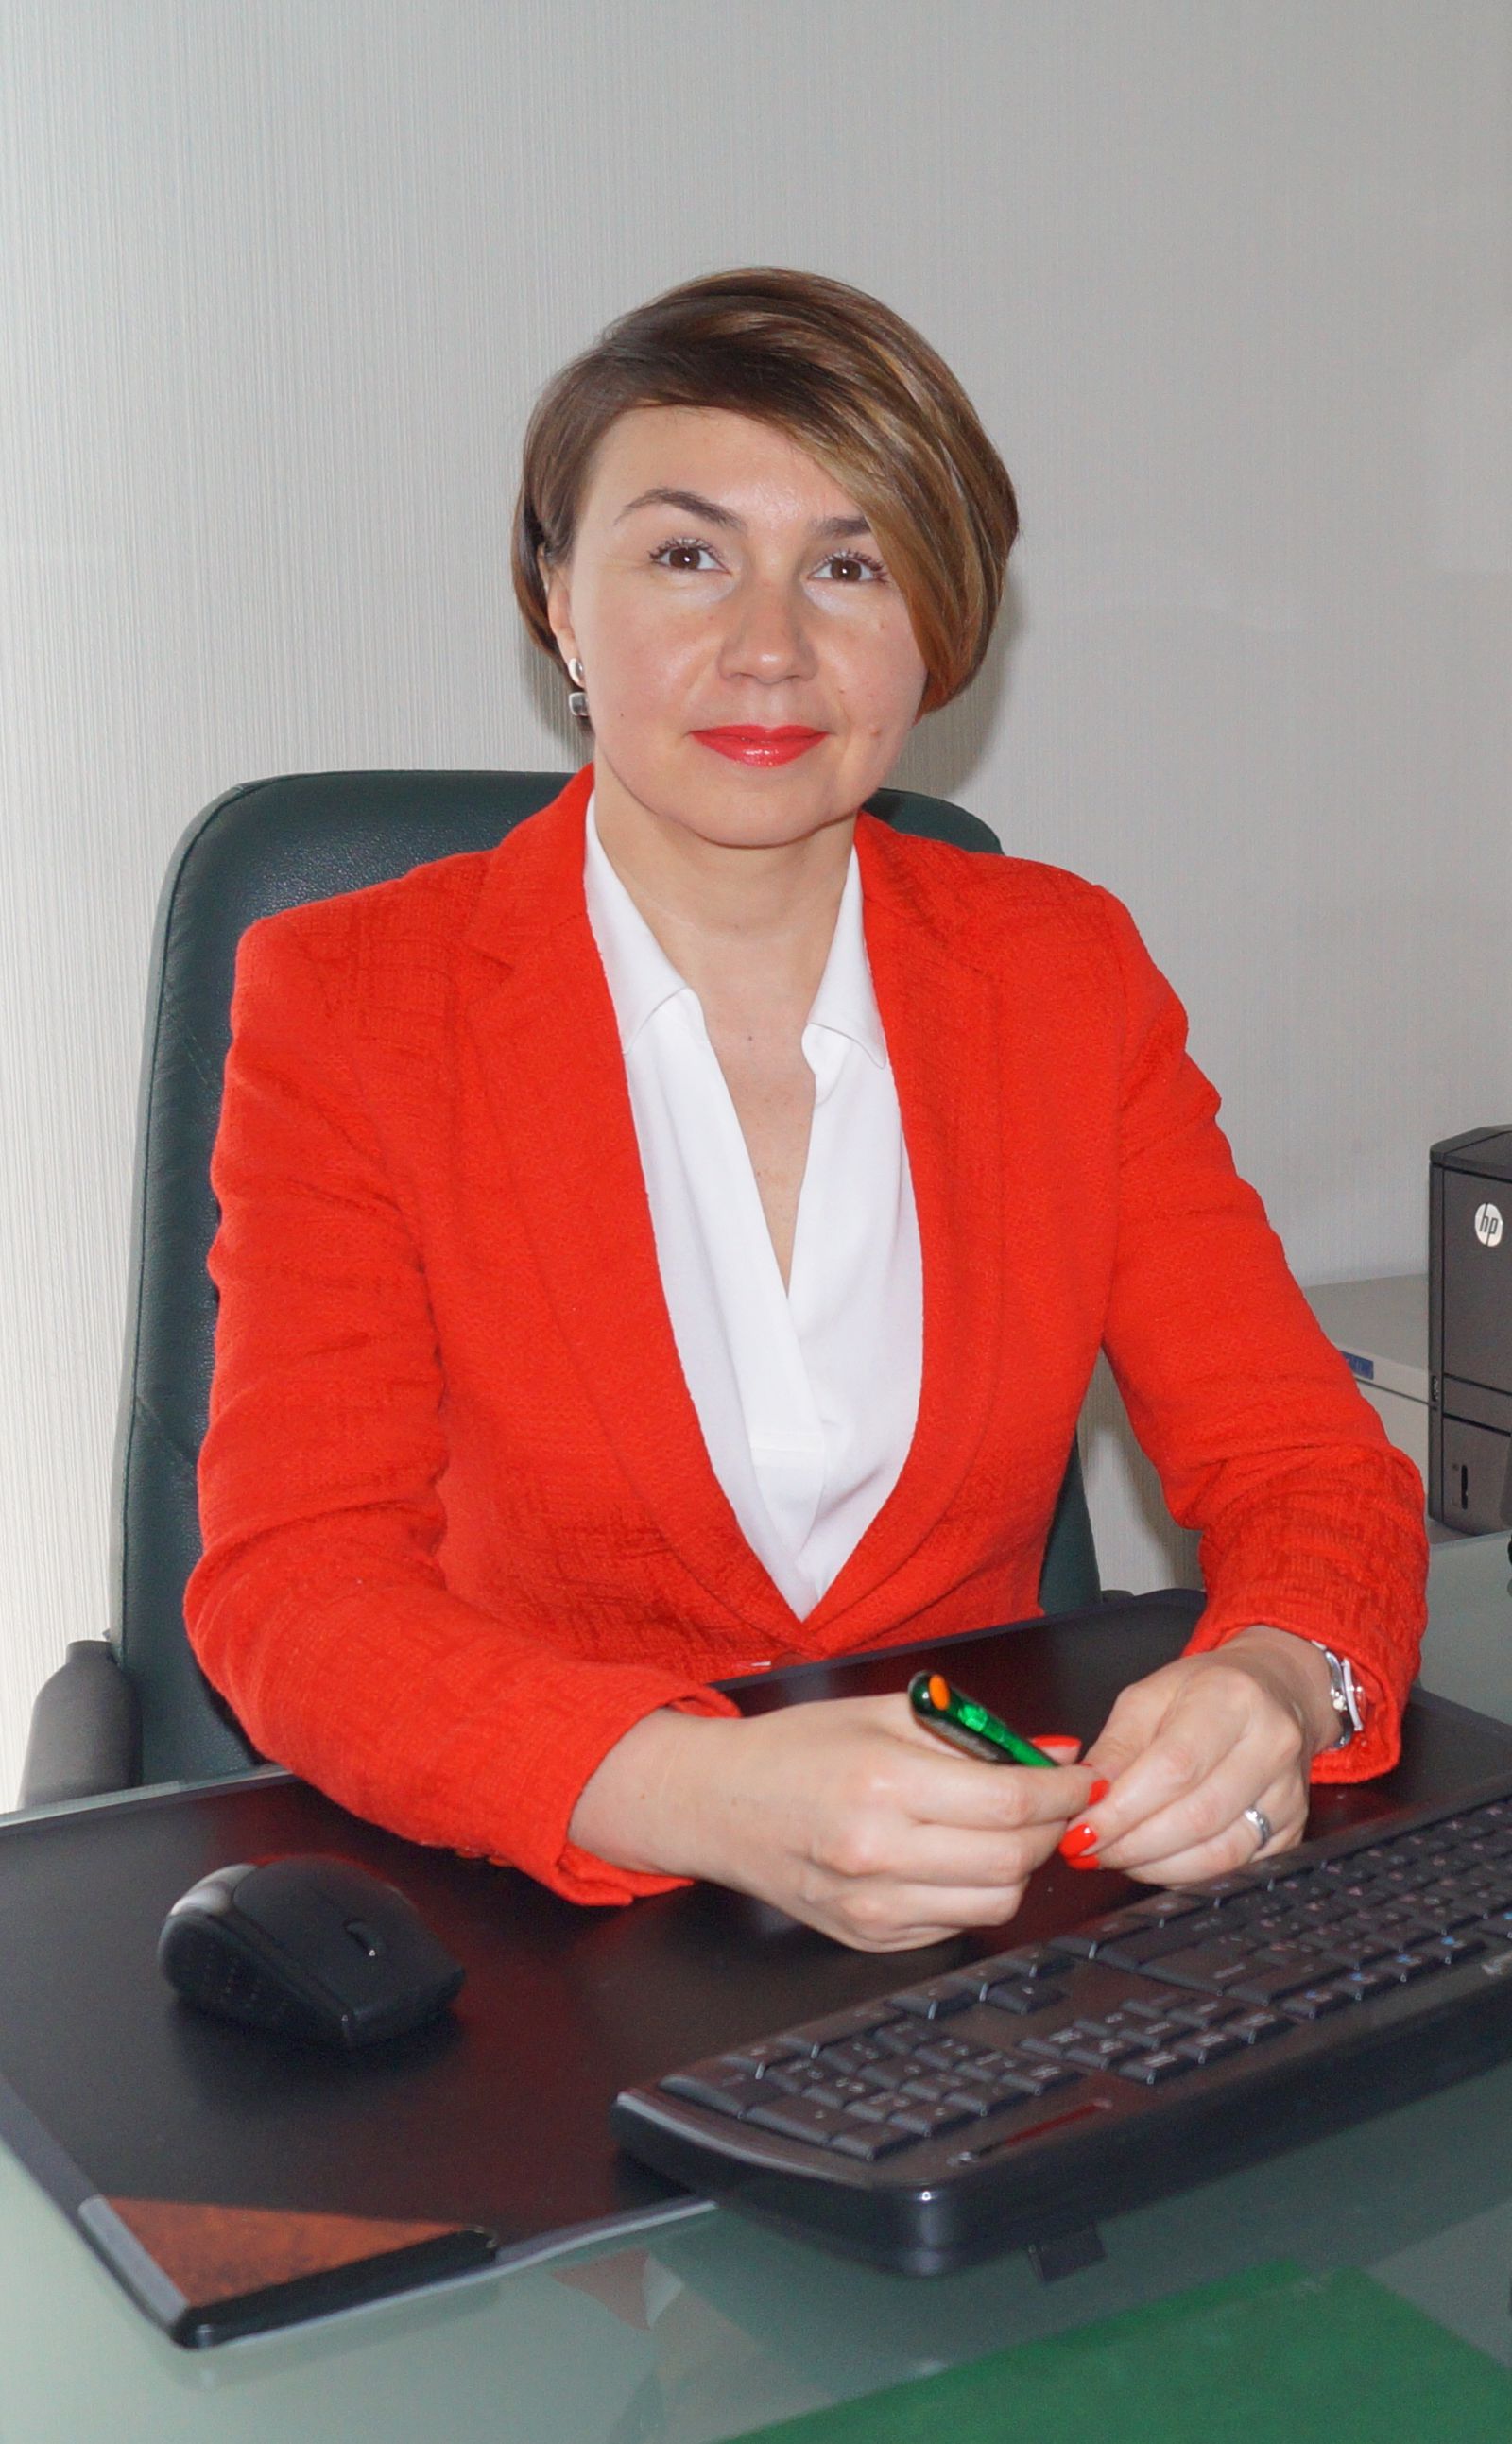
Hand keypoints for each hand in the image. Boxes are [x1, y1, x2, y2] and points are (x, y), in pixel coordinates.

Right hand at [568, 1696, 1096, 1950]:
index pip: (1010, 1803)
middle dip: (1053, 1828)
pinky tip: (957, 1858)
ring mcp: (872, 1907)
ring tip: (1005, 1830)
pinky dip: (974, 1893)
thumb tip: (1052, 1754)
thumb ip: (972, 1735)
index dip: (1064, 1792)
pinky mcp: (870, 1938)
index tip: (1084, 1779)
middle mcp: (878, 1854)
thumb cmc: (794, 1749)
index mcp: (883, 1784)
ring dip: (1020, 1866)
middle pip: (1013, 1859)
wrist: (717, 1803)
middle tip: (1055, 1803)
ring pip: (995, 1903)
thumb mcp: (883, 1715)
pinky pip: (955, 1924)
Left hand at [1064, 1627, 1337, 1884]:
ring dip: (1155, 1865)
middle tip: (1090, 1849)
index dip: (1123, 1809)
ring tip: (1117, 1855)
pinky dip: (1185, 1874)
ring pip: (1219, 1853)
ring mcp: (1289, 1793)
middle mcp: (1272, 1746)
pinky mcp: (1292, 1830)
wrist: (1275, 1692)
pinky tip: (1155, 1861)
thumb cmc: (1205, 1692)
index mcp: (1232, 1699)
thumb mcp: (1148, 1696)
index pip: (1174, 1768)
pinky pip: (1235, 1869)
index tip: (1082, 1829)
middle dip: (1132, 1844)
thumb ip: (1115, 1747)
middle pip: (1196, 1817)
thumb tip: (1085, 1796)